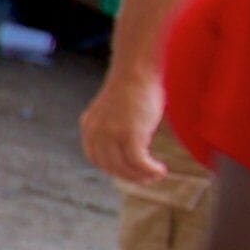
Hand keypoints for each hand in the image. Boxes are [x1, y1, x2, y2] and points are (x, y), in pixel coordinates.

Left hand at [81, 69, 171, 185]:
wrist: (136, 70)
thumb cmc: (132, 87)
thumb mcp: (114, 110)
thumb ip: (113, 127)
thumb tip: (127, 148)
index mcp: (89, 126)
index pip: (96, 158)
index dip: (113, 168)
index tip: (130, 171)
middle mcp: (96, 132)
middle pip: (110, 166)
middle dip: (129, 176)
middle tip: (147, 178)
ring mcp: (111, 134)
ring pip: (124, 167)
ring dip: (141, 176)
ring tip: (156, 174)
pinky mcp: (129, 135)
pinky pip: (138, 163)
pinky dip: (150, 170)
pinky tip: (160, 170)